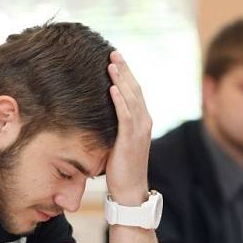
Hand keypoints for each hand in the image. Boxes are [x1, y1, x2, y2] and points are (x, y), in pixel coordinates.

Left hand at [105, 50, 151, 205]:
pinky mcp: (130, 140)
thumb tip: (98, 114)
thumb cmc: (120, 168)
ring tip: (111, 64)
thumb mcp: (117, 142)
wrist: (130, 190)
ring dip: (121, 80)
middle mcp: (144, 122)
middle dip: (124, 70)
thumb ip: (113, 126)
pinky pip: (126, 116)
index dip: (126, 74)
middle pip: (134, 89)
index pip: (134, 92)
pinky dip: (119, 101)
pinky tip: (112, 88)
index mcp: (142, 121)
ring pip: (131, 99)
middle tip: (113, 52)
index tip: (115, 59)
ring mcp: (139, 130)